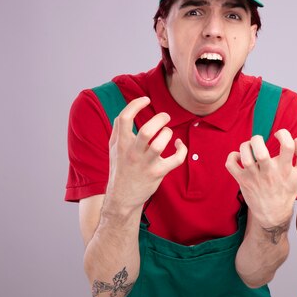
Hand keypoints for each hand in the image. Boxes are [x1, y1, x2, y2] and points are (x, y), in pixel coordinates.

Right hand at [105, 97, 186, 212]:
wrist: (122, 197)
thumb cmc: (120, 168)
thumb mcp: (114, 148)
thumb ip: (119, 130)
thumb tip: (127, 111)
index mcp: (120, 143)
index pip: (124, 118)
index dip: (136, 104)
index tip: (146, 99)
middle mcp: (132, 152)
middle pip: (147, 131)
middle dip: (160, 119)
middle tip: (165, 117)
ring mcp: (145, 164)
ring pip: (160, 145)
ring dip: (168, 134)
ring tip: (168, 133)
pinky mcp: (158, 173)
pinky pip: (176, 159)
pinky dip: (182, 150)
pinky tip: (179, 145)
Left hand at [225, 129, 296, 227]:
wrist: (273, 213)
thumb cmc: (287, 190)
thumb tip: (296, 140)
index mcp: (285, 169)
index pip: (287, 146)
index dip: (284, 134)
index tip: (280, 135)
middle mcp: (269, 173)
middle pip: (261, 152)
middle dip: (258, 140)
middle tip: (259, 142)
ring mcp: (254, 178)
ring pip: (245, 157)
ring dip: (245, 146)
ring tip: (250, 147)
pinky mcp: (243, 181)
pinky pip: (231, 165)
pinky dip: (232, 157)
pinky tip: (240, 157)